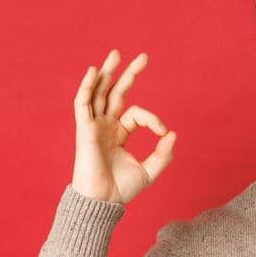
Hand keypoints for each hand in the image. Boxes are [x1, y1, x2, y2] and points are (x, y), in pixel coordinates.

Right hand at [70, 49, 176, 204]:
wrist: (102, 202)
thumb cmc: (121, 190)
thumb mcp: (149, 171)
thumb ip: (163, 154)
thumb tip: (173, 134)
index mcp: (118, 133)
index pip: (136, 113)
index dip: (153, 119)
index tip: (163, 133)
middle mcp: (104, 126)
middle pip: (115, 93)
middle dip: (129, 74)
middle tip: (145, 57)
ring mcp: (93, 126)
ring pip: (98, 93)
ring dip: (107, 72)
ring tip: (116, 53)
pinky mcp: (84, 130)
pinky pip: (82, 104)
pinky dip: (86, 87)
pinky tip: (94, 72)